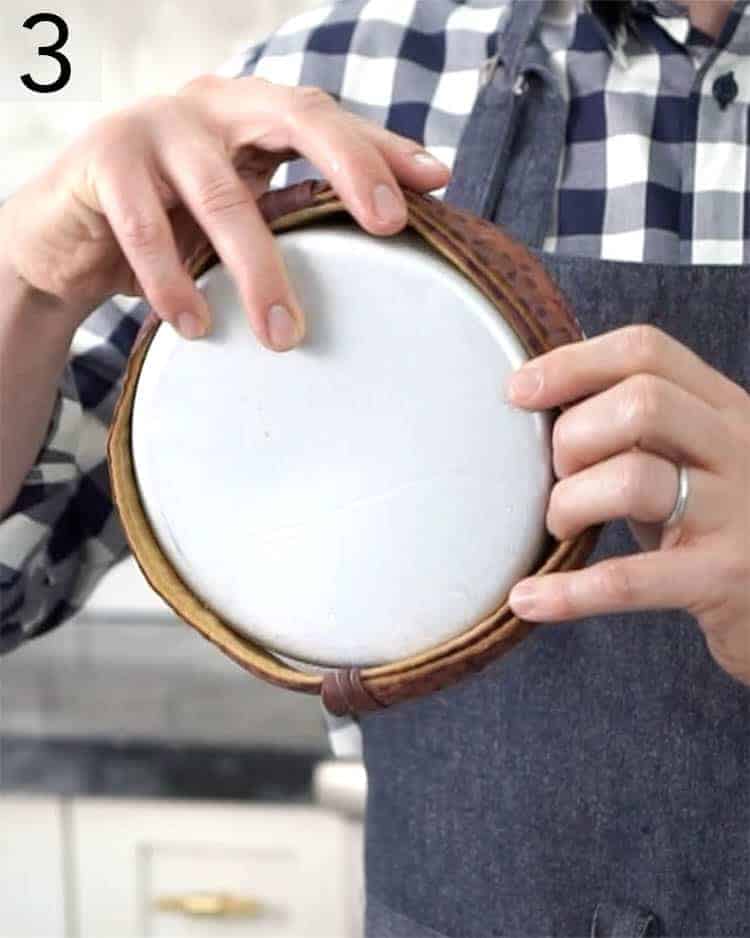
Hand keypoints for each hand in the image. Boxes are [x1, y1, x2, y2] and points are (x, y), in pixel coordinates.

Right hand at [0, 75, 448, 348]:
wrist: (66, 233)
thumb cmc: (170, 224)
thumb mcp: (237, 213)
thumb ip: (291, 209)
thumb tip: (378, 235)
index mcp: (251, 114)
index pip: (331, 119)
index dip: (383, 147)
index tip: (438, 182)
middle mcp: (212, 106)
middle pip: (296, 117)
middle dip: (351, 167)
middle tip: (387, 226)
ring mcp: (155, 126)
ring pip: (223, 196)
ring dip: (259, 271)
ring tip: (285, 335)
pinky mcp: (103, 161)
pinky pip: (147, 228)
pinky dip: (174, 283)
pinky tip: (196, 327)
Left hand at [505, 324, 749, 685]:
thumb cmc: (711, 523)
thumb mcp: (685, 457)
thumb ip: (634, 424)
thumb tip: (534, 397)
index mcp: (724, 407)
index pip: (645, 352)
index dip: (572, 364)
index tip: (517, 391)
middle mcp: (739, 447)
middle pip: (640, 403)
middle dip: (573, 437)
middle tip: (558, 476)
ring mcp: (737, 512)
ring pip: (632, 479)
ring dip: (569, 504)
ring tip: (560, 527)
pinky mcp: (722, 578)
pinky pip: (629, 580)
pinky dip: (568, 592)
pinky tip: (527, 600)